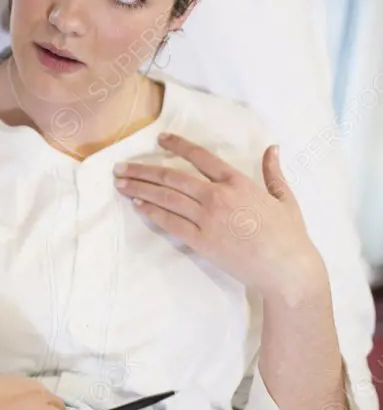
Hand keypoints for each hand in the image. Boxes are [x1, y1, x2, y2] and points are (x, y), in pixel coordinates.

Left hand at [113, 133, 327, 299]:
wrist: (287, 270)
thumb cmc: (289, 235)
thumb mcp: (285, 198)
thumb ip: (273, 172)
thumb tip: (272, 148)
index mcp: (238, 182)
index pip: (201, 156)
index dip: (178, 145)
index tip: (159, 139)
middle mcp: (218, 196)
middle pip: (172, 177)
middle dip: (142, 170)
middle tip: (120, 167)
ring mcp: (208, 219)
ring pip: (165, 198)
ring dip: (138, 189)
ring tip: (119, 183)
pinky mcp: (201, 241)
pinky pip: (169, 222)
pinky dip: (151, 212)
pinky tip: (136, 205)